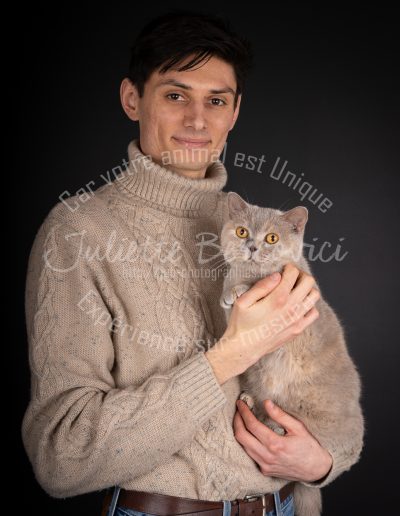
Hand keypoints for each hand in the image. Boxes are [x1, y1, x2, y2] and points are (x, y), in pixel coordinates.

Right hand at [206, 263, 319, 383]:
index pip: (293, 273)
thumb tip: (277, 275)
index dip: (289, 267)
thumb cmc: (241, 323)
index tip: (283, 268)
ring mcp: (297, 320)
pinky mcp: (298, 329)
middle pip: (309, 282)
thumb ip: (261, 286)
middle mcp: (291, 308)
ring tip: (295, 289)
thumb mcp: (243, 301)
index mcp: (277, 299)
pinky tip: (297, 305)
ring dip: (307, 289)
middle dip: (301, 274)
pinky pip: (314, 313)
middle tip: (291, 276)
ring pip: (315, 296)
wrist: (245, 348)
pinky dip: (309, 305)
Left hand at [233, 399, 332, 482]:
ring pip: (243, 447)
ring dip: (240, 431)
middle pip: (241, 437)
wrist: (317, 470)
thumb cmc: (309, 447)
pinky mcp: (265, 471)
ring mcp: (265, 466)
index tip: (241, 403)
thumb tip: (266, 403)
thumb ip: (280, 415)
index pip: (252, 425)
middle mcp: (267, 457)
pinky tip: (249, 434)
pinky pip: (250, 455)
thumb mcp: (298, 427)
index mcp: (275, 444)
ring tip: (241, 419)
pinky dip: (246, 442)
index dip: (244, 412)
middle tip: (238, 410)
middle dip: (237, 421)